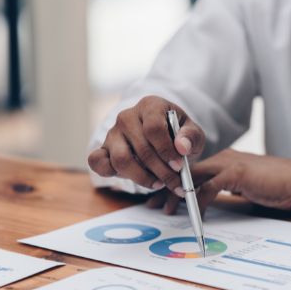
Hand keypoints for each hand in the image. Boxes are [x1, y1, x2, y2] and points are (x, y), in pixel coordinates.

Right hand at [88, 96, 205, 195]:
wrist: (164, 138)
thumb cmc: (178, 133)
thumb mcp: (193, 132)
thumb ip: (191, 137)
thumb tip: (182, 147)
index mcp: (150, 106)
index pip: (154, 128)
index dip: (167, 150)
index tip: (179, 165)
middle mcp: (128, 117)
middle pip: (141, 148)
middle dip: (161, 170)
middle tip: (175, 183)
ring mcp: (113, 133)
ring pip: (121, 159)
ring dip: (142, 177)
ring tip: (159, 183)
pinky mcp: (104, 149)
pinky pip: (97, 161)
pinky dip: (110, 173)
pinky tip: (132, 178)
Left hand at [145, 149, 290, 214]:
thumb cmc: (278, 185)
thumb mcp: (247, 187)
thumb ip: (227, 190)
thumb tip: (207, 204)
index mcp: (225, 161)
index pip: (192, 170)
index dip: (173, 183)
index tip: (160, 198)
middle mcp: (224, 158)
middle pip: (186, 172)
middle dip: (166, 187)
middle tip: (152, 204)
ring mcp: (229, 164)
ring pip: (192, 178)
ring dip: (176, 195)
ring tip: (165, 211)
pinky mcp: (236, 173)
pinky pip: (208, 189)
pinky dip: (197, 202)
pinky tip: (193, 215)